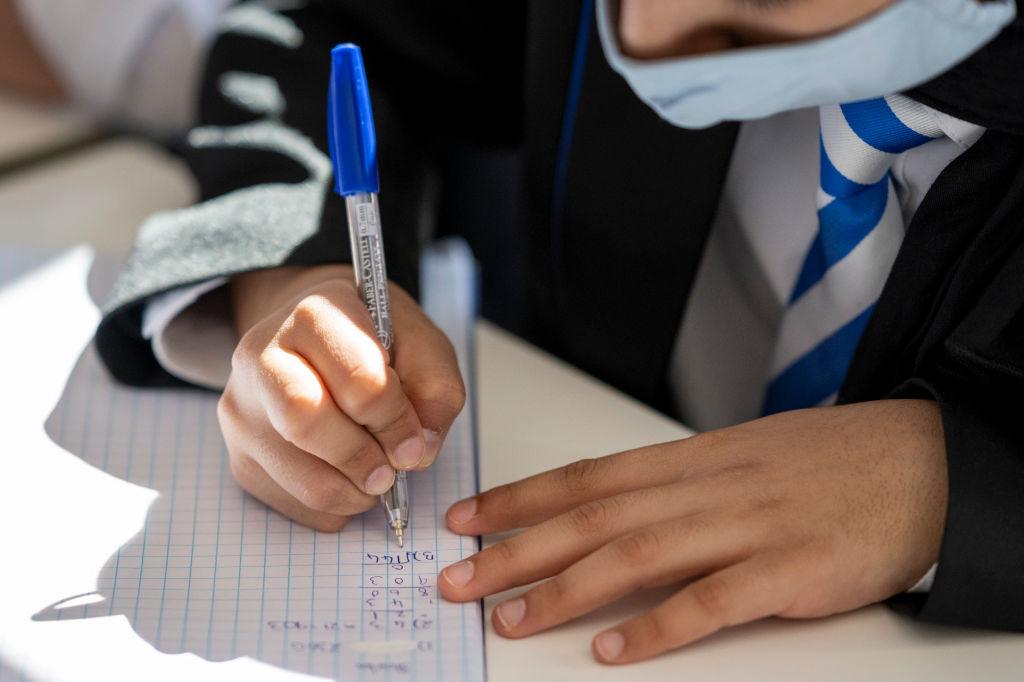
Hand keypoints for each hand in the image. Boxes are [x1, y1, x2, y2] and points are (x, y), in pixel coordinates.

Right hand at [218, 265, 464, 530]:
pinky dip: (329, 508)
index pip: (356, 378)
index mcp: (314, 315)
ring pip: (296, 474)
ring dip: (350, 492)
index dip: (395, 421)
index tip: (415, 444)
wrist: (316, 338)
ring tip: (373, 479)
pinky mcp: (237, 452)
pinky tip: (346, 480)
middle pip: (306, 421)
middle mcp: (262, 354)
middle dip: (360, 458)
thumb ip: (436, 390)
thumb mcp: (421, 344)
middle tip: (389, 472)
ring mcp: (241, 406)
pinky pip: (287, 501)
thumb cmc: (375, 340)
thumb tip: (419, 452)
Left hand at [439, 400, 946, 663]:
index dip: (519, 497)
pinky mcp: (789, 570)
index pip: (586, 476)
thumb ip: (675, 484)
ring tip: (512, 619)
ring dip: (565, 589)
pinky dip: (660, 626)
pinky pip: (713, 600)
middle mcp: (706, 487)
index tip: (468, 518)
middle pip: (593, 517)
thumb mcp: (739, 456)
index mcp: (691, 459)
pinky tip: (617, 651)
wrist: (919, 461)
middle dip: (517, 548)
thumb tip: (610, 509)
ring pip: (637, 554)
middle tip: (459, 577)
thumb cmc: (827, 462)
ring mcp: (747, 526)